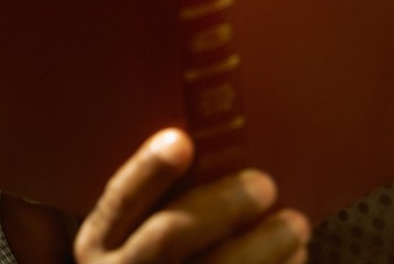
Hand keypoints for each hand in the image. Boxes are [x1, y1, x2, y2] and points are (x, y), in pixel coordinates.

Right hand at [74, 129, 309, 263]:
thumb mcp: (125, 242)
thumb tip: (202, 149)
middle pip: (167, 235)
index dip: (148, 169)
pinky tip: (295, 258)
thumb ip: (150, 207)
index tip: (181, 140)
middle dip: (219, 207)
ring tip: (295, 225)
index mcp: (98, 242)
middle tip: (264, 184)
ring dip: (260, 247)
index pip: (120, 198)